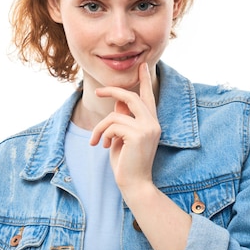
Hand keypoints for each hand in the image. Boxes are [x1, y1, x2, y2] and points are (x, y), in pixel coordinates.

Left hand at [90, 62, 160, 190]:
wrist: (134, 184)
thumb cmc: (127, 163)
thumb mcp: (122, 137)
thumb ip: (123, 120)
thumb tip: (118, 104)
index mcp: (151, 123)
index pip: (148, 97)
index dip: (144, 80)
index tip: (141, 65)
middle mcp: (153, 123)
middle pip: (131, 97)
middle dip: (112, 92)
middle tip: (97, 92)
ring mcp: (147, 128)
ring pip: (116, 115)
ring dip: (101, 128)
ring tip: (98, 141)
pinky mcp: (138, 135)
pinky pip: (112, 125)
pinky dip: (103, 135)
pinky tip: (104, 146)